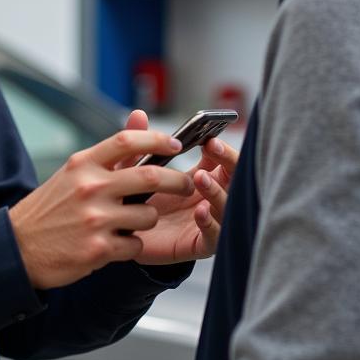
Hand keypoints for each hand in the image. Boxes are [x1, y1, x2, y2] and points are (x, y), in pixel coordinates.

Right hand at [9, 129, 191, 288]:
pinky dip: (132, 245)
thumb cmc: (49, 209)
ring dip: (148, 220)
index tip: (176, 144)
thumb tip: (140, 121)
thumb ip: (107, 155)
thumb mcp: (72, 174)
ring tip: (132, 223)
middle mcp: (90, 187)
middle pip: (151, 177)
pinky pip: (136, 244)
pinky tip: (116, 244)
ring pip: (148, 215)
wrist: (18, 248)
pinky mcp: (98, 249)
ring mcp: (95, 219)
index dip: (157, 139)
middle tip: (186, 184)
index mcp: (83, 164)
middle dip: (177, 181)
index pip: (127, 141)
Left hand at [124, 110, 238, 265]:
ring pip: (228, 206)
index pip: (222, 159)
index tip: (210, 137)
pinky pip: (215, 236)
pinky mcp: (199, 245)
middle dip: (229, 162)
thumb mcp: (134, 170)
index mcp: (200, 176)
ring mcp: (207, 221)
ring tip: (200, 178)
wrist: (124, 238)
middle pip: (235, 178)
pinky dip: (211, 223)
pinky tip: (200, 212)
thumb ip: (137, 144)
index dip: (221, 148)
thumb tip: (137, 114)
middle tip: (213, 148)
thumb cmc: (135, 201)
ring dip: (217, 190)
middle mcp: (209, 197)